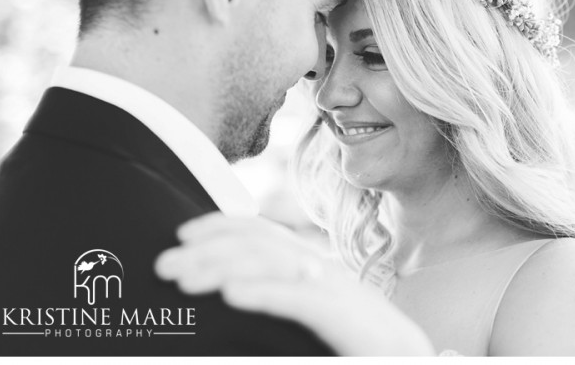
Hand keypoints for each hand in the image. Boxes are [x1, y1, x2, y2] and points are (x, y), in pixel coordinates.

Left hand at [155, 212, 433, 355]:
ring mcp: (336, 290)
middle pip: (261, 244)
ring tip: (184, 278)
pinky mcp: (346, 316)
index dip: (222, 225)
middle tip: (164, 264)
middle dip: (208, 248)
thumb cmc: (358, 345)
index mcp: (313, 268)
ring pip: (274, 262)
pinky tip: (231, 294)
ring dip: (223, 266)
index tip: (183, 234)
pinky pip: (300, 297)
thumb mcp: (311, 314)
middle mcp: (322, 270)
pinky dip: (263, 291)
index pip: (263, 232)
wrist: (410, 361)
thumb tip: (230, 290)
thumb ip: (278, 297)